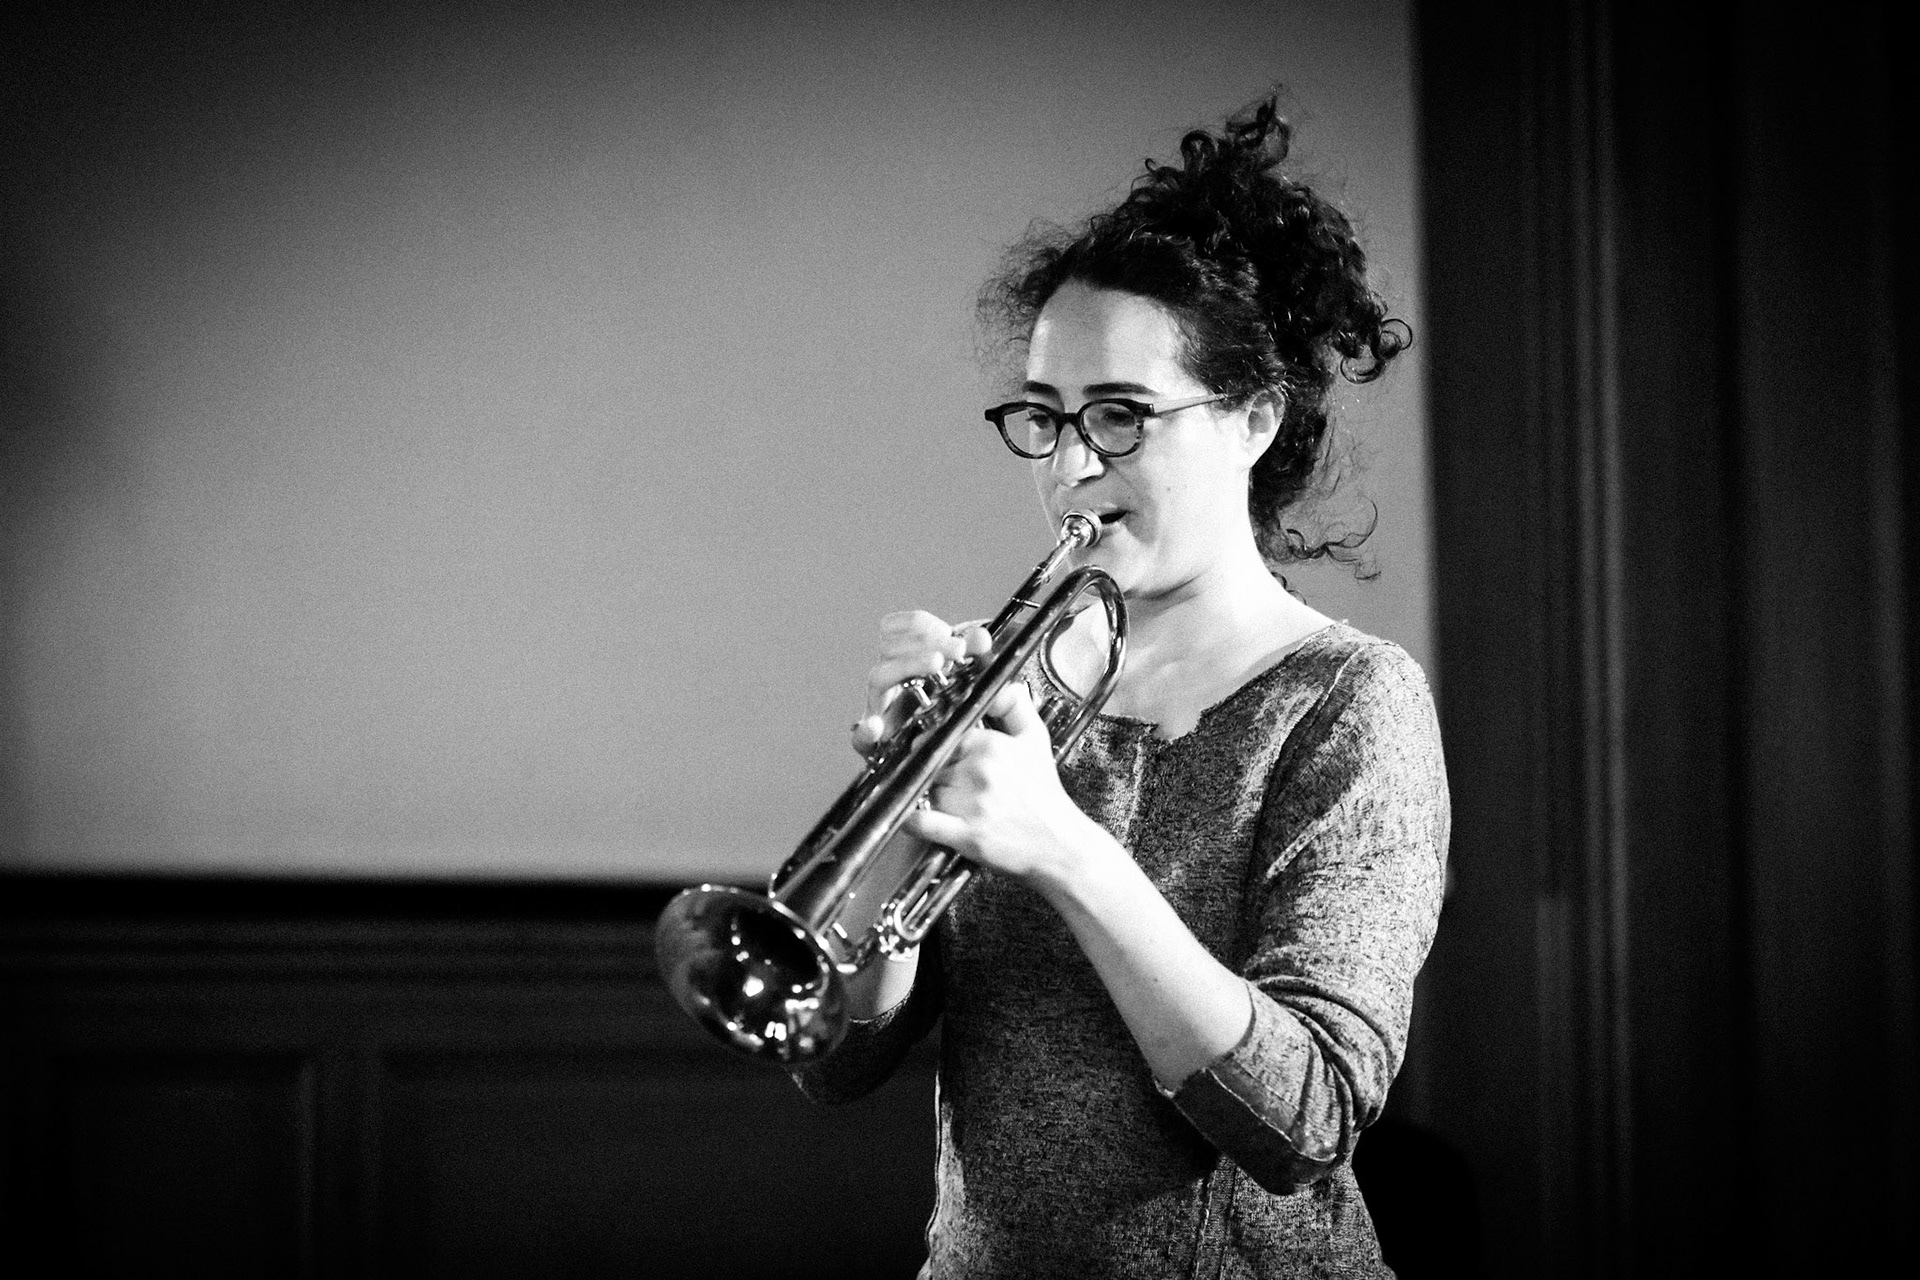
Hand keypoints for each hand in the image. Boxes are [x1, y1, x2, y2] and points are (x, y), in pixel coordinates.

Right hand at [849, 611, 991, 756]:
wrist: (958, 761)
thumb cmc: (959, 712)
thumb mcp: (970, 680)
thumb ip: (975, 657)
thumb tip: (981, 637)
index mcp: (905, 661)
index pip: (896, 628)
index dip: (924, 626)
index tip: (955, 636)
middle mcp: (890, 682)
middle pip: (889, 647)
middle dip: (926, 641)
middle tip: (959, 649)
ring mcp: (881, 710)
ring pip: (880, 677)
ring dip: (909, 665)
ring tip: (937, 663)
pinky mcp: (877, 746)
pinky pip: (861, 738)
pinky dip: (866, 731)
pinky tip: (877, 727)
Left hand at [901, 679, 1100, 884]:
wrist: (1060, 844)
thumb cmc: (1044, 795)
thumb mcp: (1036, 741)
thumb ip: (1015, 707)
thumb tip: (1005, 684)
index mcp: (992, 745)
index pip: (944, 735)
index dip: (938, 745)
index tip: (937, 753)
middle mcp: (980, 770)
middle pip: (932, 763)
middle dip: (936, 772)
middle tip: (951, 784)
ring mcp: (972, 803)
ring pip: (926, 790)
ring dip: (931, 798)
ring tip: (953, 806)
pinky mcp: (967, 835)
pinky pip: (921, 822)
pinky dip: (910, 821)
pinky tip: (912, 818)